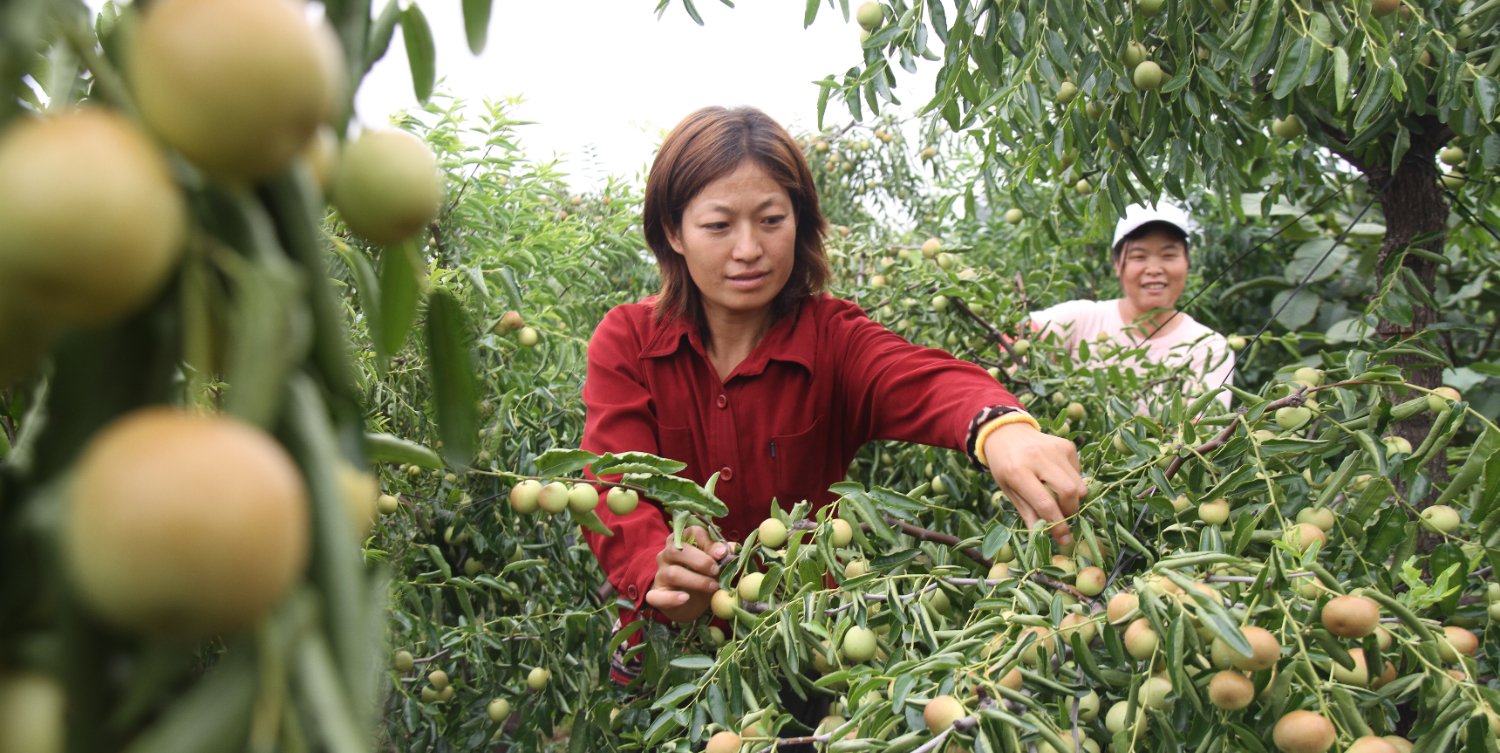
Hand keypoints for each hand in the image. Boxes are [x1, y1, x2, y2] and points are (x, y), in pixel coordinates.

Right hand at [646, 525, 731, 622]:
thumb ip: (722, 555)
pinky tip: (685, 598)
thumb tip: (733, 548)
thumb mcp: (714, 564)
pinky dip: (672, 598)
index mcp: (682, 541)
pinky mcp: (656, 595)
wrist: (690, 603)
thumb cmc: (702, 577)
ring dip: (695, 580)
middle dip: (700, 560)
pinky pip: (657, 596)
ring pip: (672, 573)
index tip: (722, 554)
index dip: (708, 541)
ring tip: (712, 587)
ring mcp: (660, 575)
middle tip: (716, 571)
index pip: (691, 533)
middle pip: (677, 550)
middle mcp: (667, 555)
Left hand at [984, 422, 1085, 545]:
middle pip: (1068, 492)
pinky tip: (1057, 479)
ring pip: (1079, 484)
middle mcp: (1038, 458)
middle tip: (1063, 517)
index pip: (1045, 503)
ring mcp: (1055, 449)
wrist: (1006, 433)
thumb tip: (1042, 535)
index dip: (1057, 524)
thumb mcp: (1008, 490)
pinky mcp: (1067, 445)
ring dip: (1074, 499)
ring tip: (1060, 499)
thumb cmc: (1004, 465)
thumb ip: (1027, 512)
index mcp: (1018, 472)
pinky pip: (1079, 473)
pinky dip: (1073, 482)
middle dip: (1070, 511)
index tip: (1064, 539)